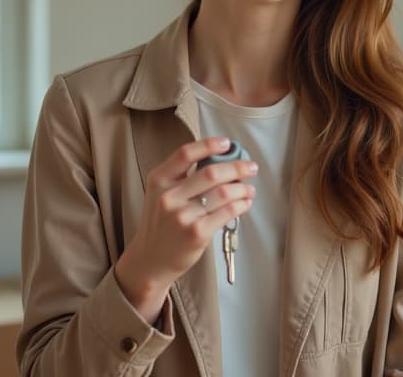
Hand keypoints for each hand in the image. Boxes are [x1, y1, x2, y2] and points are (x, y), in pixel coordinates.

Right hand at [114, 137, 256, 323]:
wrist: (151, 259)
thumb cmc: (161, 223)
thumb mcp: (160, 194)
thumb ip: (182, 177)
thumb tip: (221, 161)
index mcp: (159, 180)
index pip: (186, 153)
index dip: (209, 145)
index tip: (227, 143)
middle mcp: (168, 196)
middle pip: (211, 173)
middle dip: (237, 167)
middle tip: (251, 167)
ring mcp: (182, 215)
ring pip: (224, 193)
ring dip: (243, 189)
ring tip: (250, 189)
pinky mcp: (197, 233)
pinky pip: (227, 212)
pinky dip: (241, 205)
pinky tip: (245, 203)